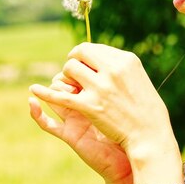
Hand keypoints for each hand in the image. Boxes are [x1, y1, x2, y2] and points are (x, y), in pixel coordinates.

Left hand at [29, 43, 182, 183]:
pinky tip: (34, 90)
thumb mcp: (138, 78)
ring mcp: (100, 88)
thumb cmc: (146, 108)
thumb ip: (119, 66)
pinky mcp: (89, 107)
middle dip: (74, 62)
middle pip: (80, 54)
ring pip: (70, 70)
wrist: (150, 136)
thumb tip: (99, 56)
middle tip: (75, 73)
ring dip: (67, 77)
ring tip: (73, 87)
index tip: (85, 64)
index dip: (86, 56)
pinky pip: (61, 96)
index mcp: (126, 60)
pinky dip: (45, 93)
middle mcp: (113, 70)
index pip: (94, 48)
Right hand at [29, 73, 132, 183]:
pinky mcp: (69, 134)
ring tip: (70, 90)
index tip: (93, 63)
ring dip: (57, 88)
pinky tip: (31, 101)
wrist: (138, 150)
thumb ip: (114, 80)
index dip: (81, 62)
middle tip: (81, 77)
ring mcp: (73, 118)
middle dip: (69, 72)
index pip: (79, 70)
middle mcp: (81, 103)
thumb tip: (112, 60)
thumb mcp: (125, 95)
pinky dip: (36, 113)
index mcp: (93, 91)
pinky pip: (47, 124)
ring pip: (55, 95)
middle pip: (64, 79)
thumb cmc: (134, 121)